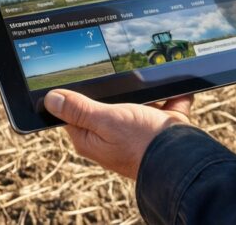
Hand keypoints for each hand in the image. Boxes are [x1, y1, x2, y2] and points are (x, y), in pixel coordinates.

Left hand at [44, 89, 192, 179]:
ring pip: (135, 101)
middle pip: (105, 104)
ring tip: (146, 84)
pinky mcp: (159, 127)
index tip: (80, 76)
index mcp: (90, 138)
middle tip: (118, 78)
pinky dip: (167, 96)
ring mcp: (136, 132)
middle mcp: (110, 137)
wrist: (185, 160)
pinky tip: (169, 89)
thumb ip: (79, 110)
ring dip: (142, 91)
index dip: (75, 94)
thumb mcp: (105, 120)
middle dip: (115, 90)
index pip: (73, 112)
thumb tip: (50, 99)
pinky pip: (161, 104)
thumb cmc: (141, 142)